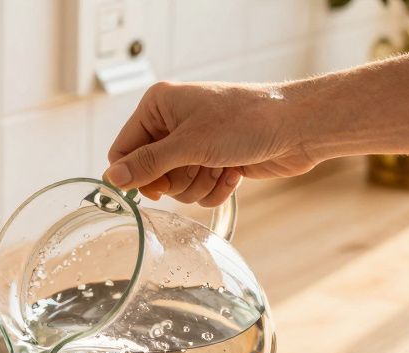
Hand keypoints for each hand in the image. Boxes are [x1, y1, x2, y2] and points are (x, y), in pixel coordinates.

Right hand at [104, 81, 316, 205]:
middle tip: (200, 165)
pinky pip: (198, 191)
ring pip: (176, 187)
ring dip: (199, 185)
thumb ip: (148, 164)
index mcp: (158, 106)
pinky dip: (216, 188)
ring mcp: (194, 144)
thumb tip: (111, 178)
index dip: (135, 175)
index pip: (123, 151)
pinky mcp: (213, 162)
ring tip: (222, 165)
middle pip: (150, 175)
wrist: (296, 127)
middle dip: (178, 180)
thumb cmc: (245, 122)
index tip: (155, 188)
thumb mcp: (190, 144)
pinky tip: (234, 172)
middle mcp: (172, 123)